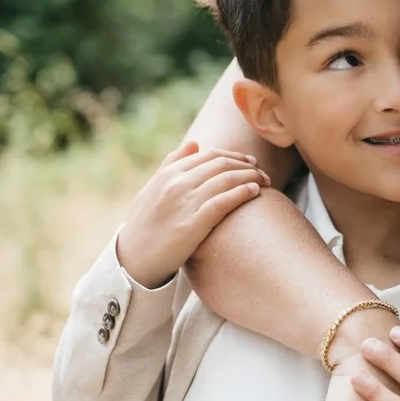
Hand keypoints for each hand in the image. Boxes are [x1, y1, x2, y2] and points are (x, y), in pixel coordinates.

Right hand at [117, 141, 268, 288]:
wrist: (134, 258)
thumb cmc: (145, 224)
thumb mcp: (152, 188)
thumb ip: (172, 164)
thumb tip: (194, 142)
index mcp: (168, 173)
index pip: (209, 155)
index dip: (234, 156)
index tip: (250, 161)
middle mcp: (177, 183)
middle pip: (221, 164)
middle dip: (246, 165)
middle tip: (262, 171)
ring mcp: (185, 203)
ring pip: (226, 179)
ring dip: (250, 177)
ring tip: (265, 181)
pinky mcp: (193, 224)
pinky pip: (223, 202)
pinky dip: (242, 193)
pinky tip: (254, 192)